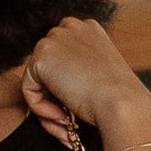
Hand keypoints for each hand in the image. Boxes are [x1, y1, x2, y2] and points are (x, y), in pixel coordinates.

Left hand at [22, 17, 150, 146]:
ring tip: (67, 124)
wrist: (121, 102)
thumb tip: (57, 85)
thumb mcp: (100, 74)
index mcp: (87, 29)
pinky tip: (62, 117)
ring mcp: (54, 39)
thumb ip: (78, 70)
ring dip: (48, 107)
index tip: (77, 108)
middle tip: (69, 122)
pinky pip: (29, 89)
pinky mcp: (42, 57)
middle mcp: (69, 27)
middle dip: (54, 97)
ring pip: (37, 80)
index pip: (62, 57)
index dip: (65, 86)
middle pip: (47, 68)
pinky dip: (41, 109)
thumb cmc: (118, 97)